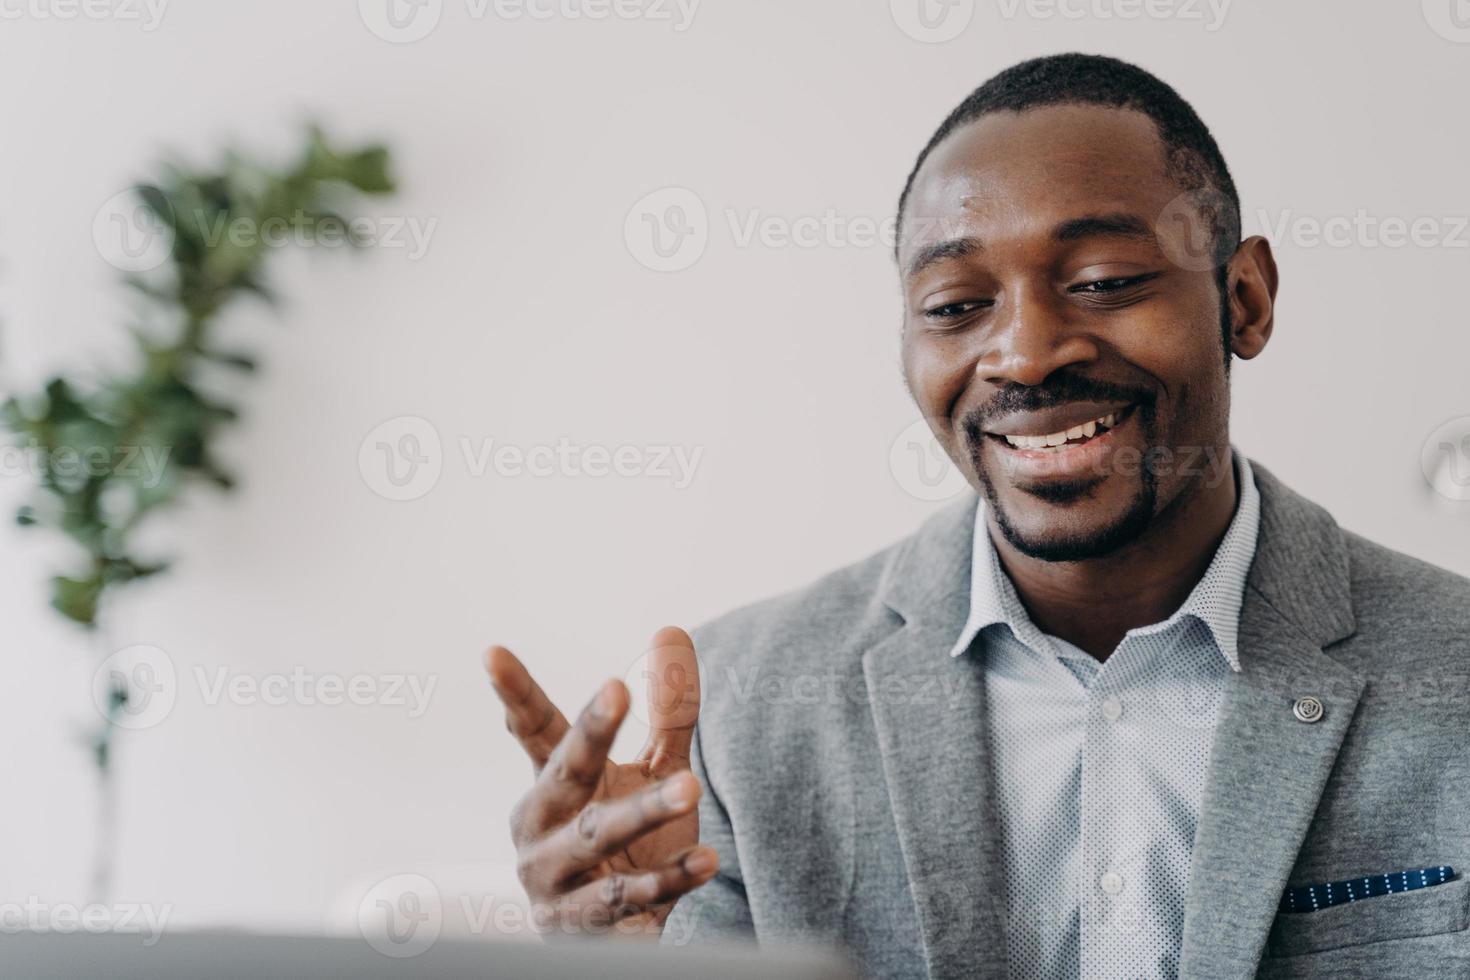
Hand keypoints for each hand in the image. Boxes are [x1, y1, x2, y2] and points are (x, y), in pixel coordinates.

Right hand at [486, 625, 716, 939]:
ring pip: (596, 838)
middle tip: (615, 691)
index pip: (533, 731)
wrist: (613, 937)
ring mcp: (554, 882)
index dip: (515, 693)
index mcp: (549, 786)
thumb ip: (668, 711)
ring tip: (691, 787)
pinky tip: (706, 860)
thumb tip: (671, 632)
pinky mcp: (582, 926)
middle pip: (564, 775)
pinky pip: (627, 898)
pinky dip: (668, 880)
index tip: (492, 653)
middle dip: (588, 735)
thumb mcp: (649, 772)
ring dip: (644, 812)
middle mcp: (539, 831)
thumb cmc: (628, 841)